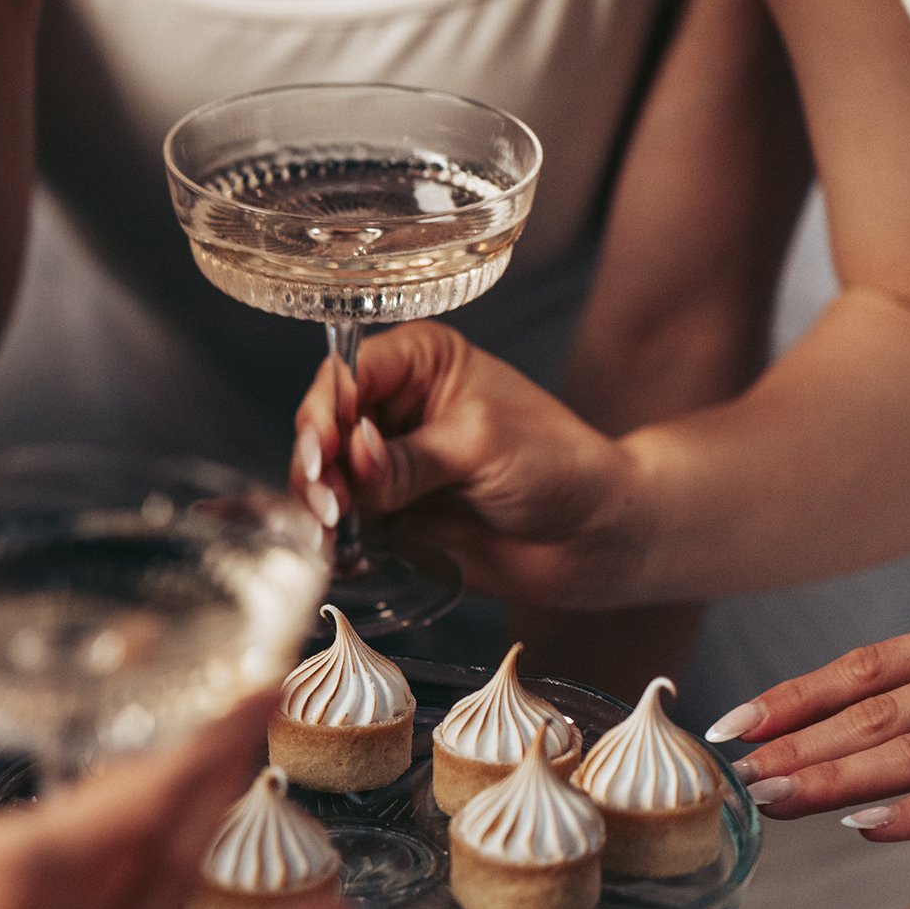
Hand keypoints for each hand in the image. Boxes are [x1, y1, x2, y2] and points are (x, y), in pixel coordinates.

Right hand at [290, 325, 647, 608]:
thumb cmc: (557, 467)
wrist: (592, 538)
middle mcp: (394, 403)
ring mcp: (386, 459)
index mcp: (420, 360)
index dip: (327, 409)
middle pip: (323, 423)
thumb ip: (407, 456)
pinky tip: (335, 548)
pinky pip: (340, 517)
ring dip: (318, 501)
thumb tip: (349, 458)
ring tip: (331, 528)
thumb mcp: (480, 445)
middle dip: (317, 462)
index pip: (349, 371)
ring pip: (324, 474)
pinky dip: (330, 533)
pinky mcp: (386, 509)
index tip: (326, 449)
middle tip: (326, 500)